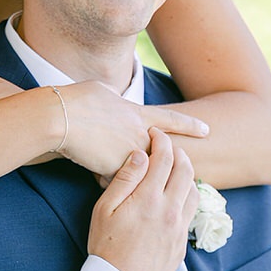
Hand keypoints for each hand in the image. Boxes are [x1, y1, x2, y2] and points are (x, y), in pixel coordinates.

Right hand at [58, 82, 208, 178]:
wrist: (62, 118)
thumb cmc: (77, 100)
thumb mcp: (103, 91)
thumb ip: (116, 100)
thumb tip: (117, 99)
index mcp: (138, 114)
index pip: (170, 120)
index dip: (189, 124)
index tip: (207, 130)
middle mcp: (140, 134)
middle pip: (163, 153)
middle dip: (168, 163)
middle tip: (176, 171)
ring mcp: (130, 153)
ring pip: (142, 169)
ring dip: (135, 173)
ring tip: (126, 179)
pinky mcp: (117, 169)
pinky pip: (119, 179)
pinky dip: (107, 179)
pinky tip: (98, 177)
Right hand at [87, 128, 199, 270]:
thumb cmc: (105, 246)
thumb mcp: (105, 209)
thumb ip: (124, 179)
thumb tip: (140, 154)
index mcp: (149, 199)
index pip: (164, 158)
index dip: (161, 141)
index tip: (155, 135)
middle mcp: (170, 210)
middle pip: (186, 169)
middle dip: (178, 152)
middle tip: (167, 147)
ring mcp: (180, 227)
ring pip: (194, 189)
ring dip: (186, 173)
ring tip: (173, 168)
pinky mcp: (183, 241)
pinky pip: (192, 210)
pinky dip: (187, 194)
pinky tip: (175, 195)